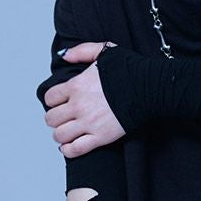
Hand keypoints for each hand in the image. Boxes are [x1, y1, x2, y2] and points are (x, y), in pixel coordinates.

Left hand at [42, 42, 123, 156]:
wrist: (151, 87)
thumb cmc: (131, 70)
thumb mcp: (105, 51)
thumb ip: (81, 51)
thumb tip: (64, 55)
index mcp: (77, 85)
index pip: (50, 98)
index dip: (54, 100)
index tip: (61, 101)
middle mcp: (79, 105)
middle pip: (51, 119)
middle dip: (55, 118)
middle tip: (64, 117)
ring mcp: (89, 123)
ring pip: (59, 135)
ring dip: (61, 134)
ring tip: (68, 130)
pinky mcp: (101, 137)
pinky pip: (74, 150)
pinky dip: (69, 150)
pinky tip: (71, 145)